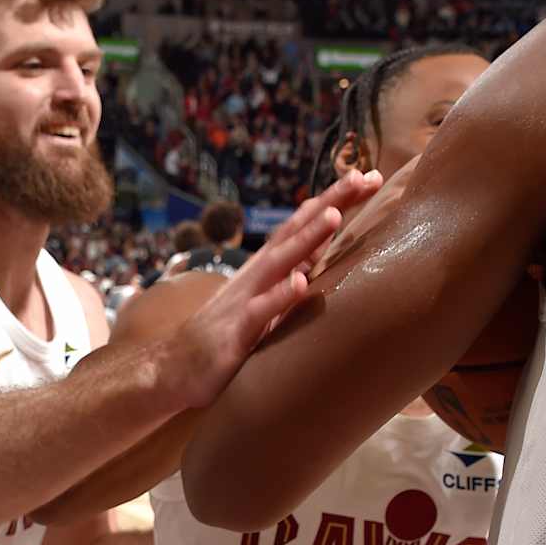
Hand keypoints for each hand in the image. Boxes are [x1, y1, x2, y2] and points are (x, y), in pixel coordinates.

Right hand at [166, 169, 380, 407]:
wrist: (176, 368)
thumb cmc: (227, 336)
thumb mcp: (267, 302)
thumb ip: (291, 278)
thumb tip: (324, 254)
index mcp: (268, 268)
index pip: (304, 226)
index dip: (335, 201)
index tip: (369, 177)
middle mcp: (258, 275)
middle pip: (296, 230)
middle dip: (330, 203)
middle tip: (363, 176)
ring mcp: (245, 300)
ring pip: (280, 262)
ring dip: (307, 237)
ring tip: (334, 215)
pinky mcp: (236, 333)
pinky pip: (260, 311)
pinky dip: (280, 295)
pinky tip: (300, 283)